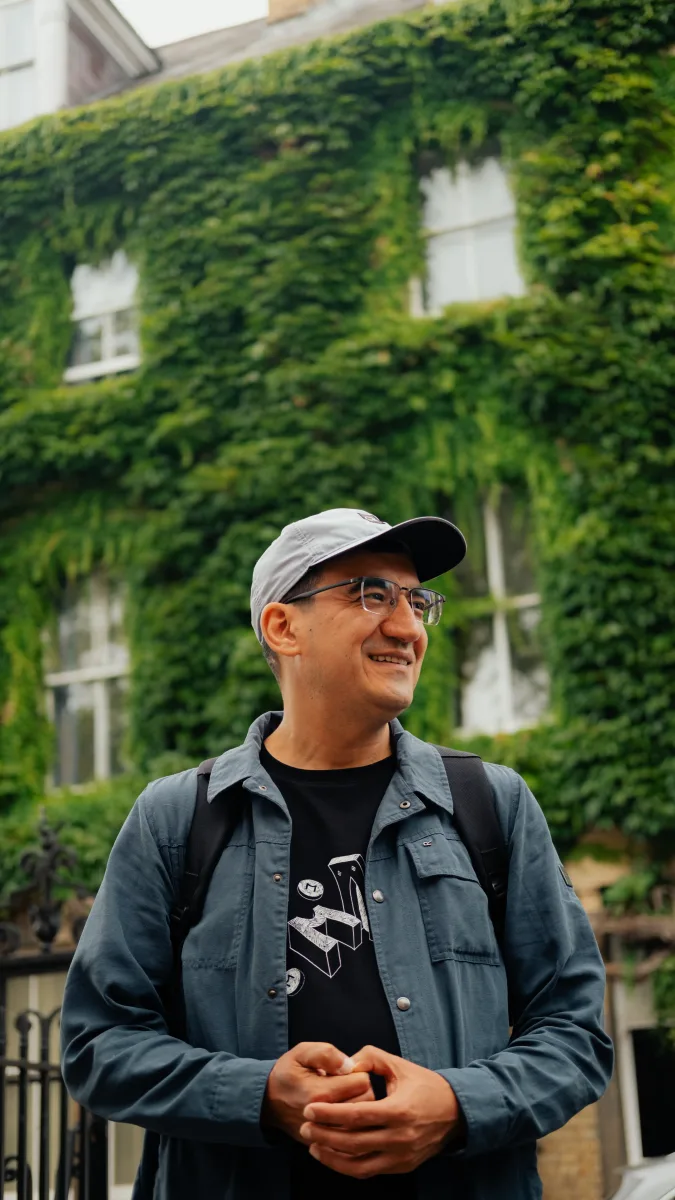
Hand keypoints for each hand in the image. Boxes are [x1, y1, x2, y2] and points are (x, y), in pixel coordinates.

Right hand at [262, 1042, 374, 1143]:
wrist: (266, 1101)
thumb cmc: (287, 1073)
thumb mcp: (301, 1052)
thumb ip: (326, 1054)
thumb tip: (349, 1065)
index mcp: (320, 1092)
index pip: (362, 1082)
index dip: (359, 1072)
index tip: (348, 1071)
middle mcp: (324, 1117)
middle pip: (367, 1103)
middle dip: (363, 1090)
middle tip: (348, 1084)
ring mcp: (324, 1134)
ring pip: (362, 1122)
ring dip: (360, 1108)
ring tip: (346, 1098)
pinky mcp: (324, 1145)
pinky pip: (352, 1138)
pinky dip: (353, 1127)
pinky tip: (345, 1116)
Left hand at [300, 1044, 461, 1176]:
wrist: (456, 1112)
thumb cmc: (424, 1085)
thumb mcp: (398, 1065)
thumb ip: (370, 1057)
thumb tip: (345, 1064)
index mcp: (399, 1110)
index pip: (356, 1116)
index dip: (330, 1114)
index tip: (309, 1110)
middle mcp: (400, 1137)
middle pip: (353, 1142)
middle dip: (324, 1136)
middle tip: (304, 1127)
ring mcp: (401, 1156)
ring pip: (358, 1164)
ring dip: (331, 1157)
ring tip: (312, 1144)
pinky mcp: (401, 1167)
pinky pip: (368, 1171)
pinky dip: (347, 1166)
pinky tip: (332, 1156)